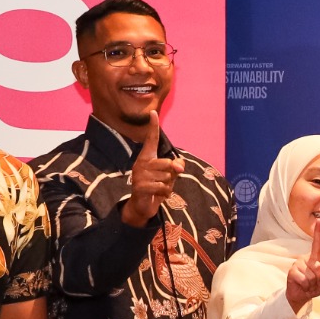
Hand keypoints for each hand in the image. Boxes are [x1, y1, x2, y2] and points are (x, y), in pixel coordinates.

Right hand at [120, 105, 181, 227]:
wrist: (142, 206)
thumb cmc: (156, 187)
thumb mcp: (169, 176)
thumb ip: (176, 167)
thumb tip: (179, 164)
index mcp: (147, 158)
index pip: (151, 140)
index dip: (153, 127)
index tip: (153, 112)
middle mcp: (141, 163)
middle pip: (167, 163)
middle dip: (172, 174)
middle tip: (166, 181)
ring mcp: (139, 175)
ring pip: (166, 176)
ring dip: (168, 185)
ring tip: (159, 188)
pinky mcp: (140, 187)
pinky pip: (163, 187)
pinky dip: (166, 193)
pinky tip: (158, 195)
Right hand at [286, 216, 319, 311]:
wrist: (301, 296)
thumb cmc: (315, 287)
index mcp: (315, 258)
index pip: (318, 245)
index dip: (318, 233)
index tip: (319, 220)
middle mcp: (306, 259)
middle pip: (319, 268)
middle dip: (319, 280)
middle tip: (315, 283)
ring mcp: (298, 264)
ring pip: (312, 276)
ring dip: (312, 284)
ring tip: (308, 285)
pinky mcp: (292, 271)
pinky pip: (305, 281)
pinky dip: (306, 287)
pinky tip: (303, 286)